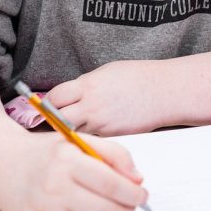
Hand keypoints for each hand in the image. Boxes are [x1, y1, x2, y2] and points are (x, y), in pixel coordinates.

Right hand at [0, 131, 146, 210]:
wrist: (3, 167)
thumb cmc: (46, 154)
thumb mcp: (78, 140)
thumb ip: (113, 153)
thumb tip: (137, 178)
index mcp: (66, 161)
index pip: (111, 184)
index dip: (133, 193)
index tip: (141, 194)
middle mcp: (54, 188)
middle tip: (132, 206)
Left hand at [47, 59, 170, 135]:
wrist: (164, 92)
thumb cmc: (139, 77)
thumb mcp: (107, 72)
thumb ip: (86, 85)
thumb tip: (72, 94)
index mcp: (89, 86)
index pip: (55, 97)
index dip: (47, 102)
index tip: (46, 104)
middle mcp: (92, 106)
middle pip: (59, 120)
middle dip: (54, 120)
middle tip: (54, 119)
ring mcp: (102, 124)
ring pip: (75, 132)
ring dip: (72, 130)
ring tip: (75, 124)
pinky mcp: (113, 136)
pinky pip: (93, 138)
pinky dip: (90, 136)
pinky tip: (96, 129)